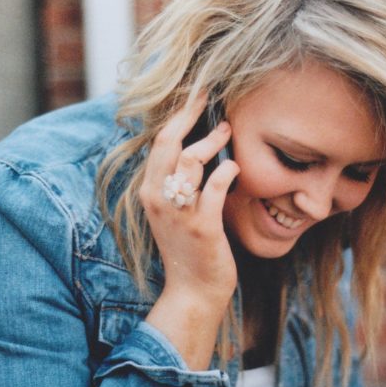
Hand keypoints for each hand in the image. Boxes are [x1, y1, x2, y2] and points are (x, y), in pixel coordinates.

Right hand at [140, 93, 239, 369]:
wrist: (192, 290)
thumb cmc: (188, 246)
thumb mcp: (173, 211)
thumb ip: (177, 181)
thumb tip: (195, 146)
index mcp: (150, 191)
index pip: (159, 143)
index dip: (177, 115)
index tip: (195, 96)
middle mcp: (158, 198)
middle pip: (169, 143)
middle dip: (190, 114)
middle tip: (210, 98)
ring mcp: (179, 213)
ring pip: (190, 160)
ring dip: (212, 141)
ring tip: (228, 131)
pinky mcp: (202, 227)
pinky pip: (215, 187)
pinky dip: (227, 171)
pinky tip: (235, 167)